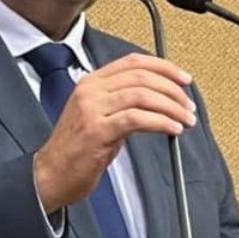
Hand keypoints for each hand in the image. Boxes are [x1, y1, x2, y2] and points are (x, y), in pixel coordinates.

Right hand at [34, 53, 196, 212]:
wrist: (50, 175)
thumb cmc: (75, 150)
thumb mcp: (98, 116)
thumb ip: (123, 104)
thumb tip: (159, 101)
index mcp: (91, 82)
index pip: (133, 62)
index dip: (164, 67)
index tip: (184, 79)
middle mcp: (90, 91)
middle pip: (142, 76)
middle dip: (173, 90)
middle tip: (188, 105)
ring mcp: (92, 109)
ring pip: (142, 95)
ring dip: (171, 107)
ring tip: (185, 120)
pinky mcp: (97, 130)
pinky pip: (137, 119)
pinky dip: (160, 122)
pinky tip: (172, 129)